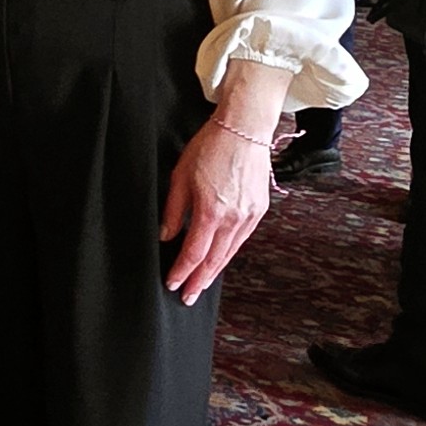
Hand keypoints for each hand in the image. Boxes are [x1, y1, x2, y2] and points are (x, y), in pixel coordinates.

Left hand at [161, 63, 288, 303]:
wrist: (244, 129)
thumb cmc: (210, 147)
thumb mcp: (180, 176)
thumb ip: (174, 210)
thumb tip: (166, 235)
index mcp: (211, 211)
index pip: (194, 252)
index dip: (182, 271)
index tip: (172, 283)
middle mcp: (234, 218)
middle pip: (214, 260)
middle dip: (199, 280)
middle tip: (187, 296)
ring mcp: (250, 216)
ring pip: (230, 253)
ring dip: (215, 271)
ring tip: (202, 284)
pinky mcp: (259, 210)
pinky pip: (242, 240)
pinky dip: (229, 253)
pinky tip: (220, 259)